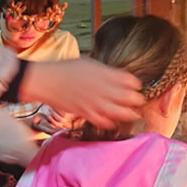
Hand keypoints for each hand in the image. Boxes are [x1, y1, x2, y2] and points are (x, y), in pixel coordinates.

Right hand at [19, 59, 143, 128]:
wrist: (47, 80)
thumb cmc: (65, 69)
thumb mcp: (89, 63)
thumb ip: (105, 72)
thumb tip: (118, 78)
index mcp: (105, 73)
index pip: (130, 81)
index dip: (135, 85)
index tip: (135, 86)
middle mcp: (103, 88)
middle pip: (129, 98)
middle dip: (137, 100)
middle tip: (138, 101)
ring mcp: (95, 102)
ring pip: (121, 112)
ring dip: (129, 114)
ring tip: (133, 114)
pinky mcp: (86, 113)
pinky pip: (104, 121)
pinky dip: (111, 123)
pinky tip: (113, 121)